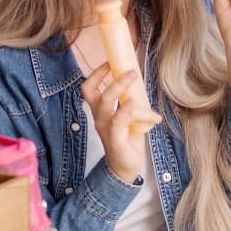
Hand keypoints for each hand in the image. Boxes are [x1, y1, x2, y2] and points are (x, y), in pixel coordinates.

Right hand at [81, 64, 162, 183]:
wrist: (126, 168)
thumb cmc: (127, 139)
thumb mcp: (129, 116)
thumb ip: (132, 101)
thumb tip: (142, 82)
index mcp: (100, 111)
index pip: (89, 89)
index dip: (95, 74)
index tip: (109, 62)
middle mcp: (99, 118)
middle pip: (96, 93)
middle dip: (114, 79)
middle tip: (132, 71)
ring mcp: (105, 128)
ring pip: (107, 104)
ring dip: (122, 89)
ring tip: (138, 83)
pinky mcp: (114, 139)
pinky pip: (118, 121)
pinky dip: (127, 110)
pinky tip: (138, 105)